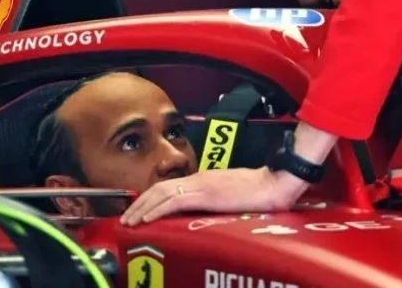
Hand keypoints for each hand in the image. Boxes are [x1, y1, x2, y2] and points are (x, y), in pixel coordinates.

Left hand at [120, 167, 306, 225]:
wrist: (274, 183)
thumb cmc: (260, 191)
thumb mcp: (232, 196)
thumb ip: (216, 200)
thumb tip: (207, 212)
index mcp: (203, 180)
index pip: (169, 186)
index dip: (150, 198)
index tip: (139, 210)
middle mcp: (198, 179)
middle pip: (159, 188)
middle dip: (140, 203)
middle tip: (127, 218)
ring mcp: (201, 185)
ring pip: (161, 193)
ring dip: (143, 207)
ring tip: (130, 221)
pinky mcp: (205, 194)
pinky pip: (173, 201)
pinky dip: (156, 209)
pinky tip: (146, 219)